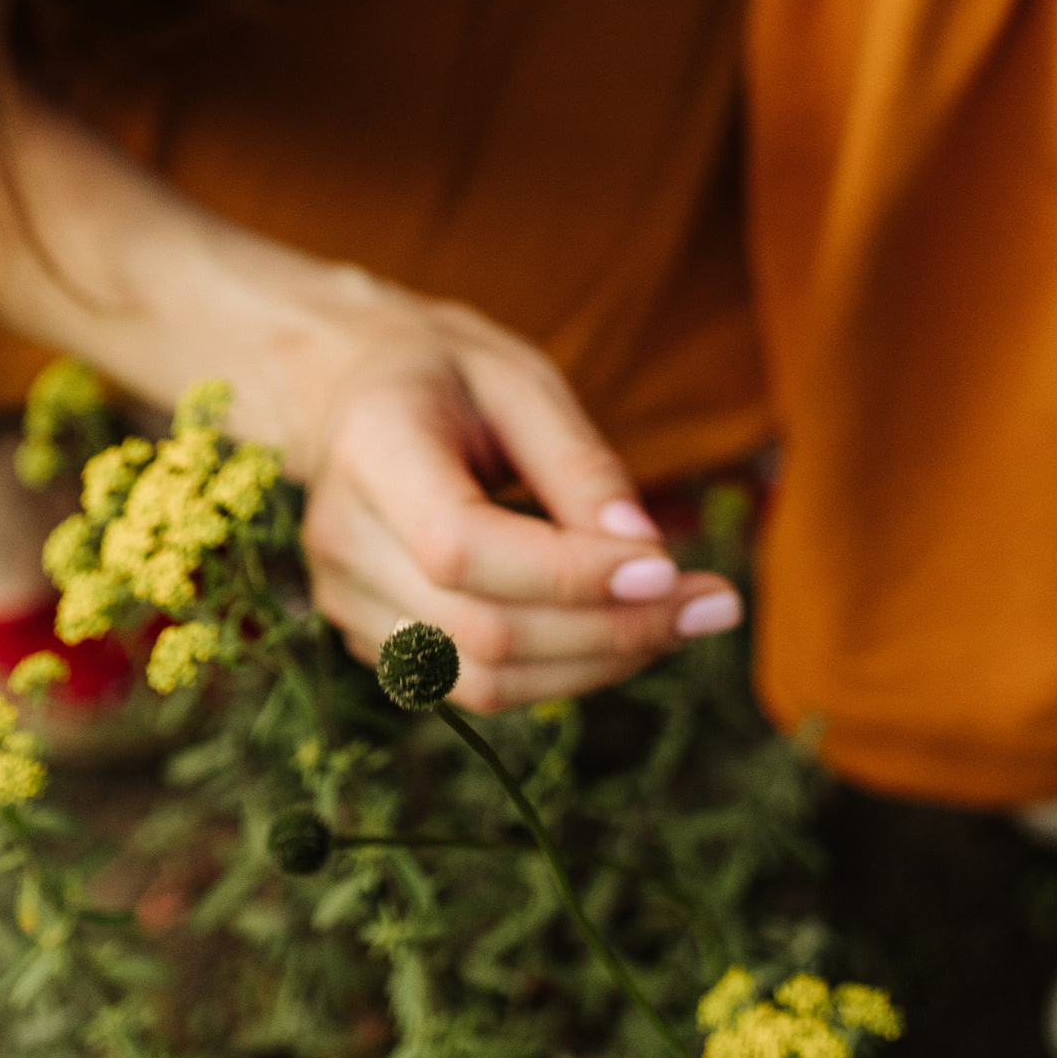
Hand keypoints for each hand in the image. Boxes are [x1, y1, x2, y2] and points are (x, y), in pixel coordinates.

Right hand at [244, 266, 745, 715]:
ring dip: (597, 665)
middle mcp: (344, 539)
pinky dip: (560, 671)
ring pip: (483, 680)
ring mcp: (345, 601)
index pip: (463, 546)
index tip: (667, 568)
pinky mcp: (370, 641)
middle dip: (611, 631)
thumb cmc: (446, 373)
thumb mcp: (520, 381)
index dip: (570, 573)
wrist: (345, 391)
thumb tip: (645, 553)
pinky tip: (621, 631)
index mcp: (373, 450)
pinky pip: (474, 684)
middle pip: (481, 629)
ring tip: (683, 622)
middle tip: (713, 605)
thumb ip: (578, 462)